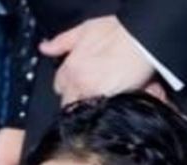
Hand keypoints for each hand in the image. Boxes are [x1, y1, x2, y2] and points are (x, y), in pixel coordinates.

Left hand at [39, 16, 155, 104]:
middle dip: (75, 98)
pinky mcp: (112, 103)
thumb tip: (44, 48)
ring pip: (84, 110)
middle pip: (69, 102)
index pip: (59, 86)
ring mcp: (95, 96)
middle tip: (87, 93)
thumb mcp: (83, 30)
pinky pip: (102, 113)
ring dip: (89, 107)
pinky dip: (104, 111)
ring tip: (98, 101)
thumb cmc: (117, 33)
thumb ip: (61, 42)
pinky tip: (109, 105)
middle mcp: (80, 85)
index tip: (73, 84)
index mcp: (70, 68)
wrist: (142, 41)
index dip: (66, 85)